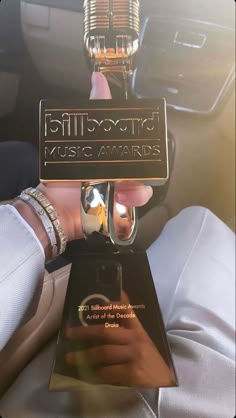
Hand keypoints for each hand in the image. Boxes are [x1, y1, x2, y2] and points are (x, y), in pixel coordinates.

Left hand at [14, 73, 152, 256]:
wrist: (57, 206)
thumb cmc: (66, 172)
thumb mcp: (82, 136)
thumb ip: (95, 109)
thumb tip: (98, 77)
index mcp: (113, 150)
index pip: (136, 142)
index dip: (144, 141)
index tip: (146, 140)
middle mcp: (121, 167)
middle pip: (145, 162)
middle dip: (142, 164)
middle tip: (127, 168)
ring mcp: (124, 186)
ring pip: (145, 181)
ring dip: (137, 184)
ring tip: (120, 187)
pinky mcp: (124, 203)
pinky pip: (139, 198)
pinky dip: (134, 198)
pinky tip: (121, 198)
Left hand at [65, 291, 174, 386]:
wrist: (165, 380)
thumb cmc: (150, 359)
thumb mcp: (142, 340)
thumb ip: (128, 329)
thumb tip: (107, 319)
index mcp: (137, 330)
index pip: (125, 311)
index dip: (110, 306)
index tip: (94, 307)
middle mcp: (135, 340)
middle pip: (105, 332)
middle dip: (84, 332)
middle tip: (70, 334)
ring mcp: (133, 356)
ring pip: (103, 352)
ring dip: (84, 355)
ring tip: (70, 358)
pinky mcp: (132, 373)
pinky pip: (107, 372)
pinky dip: (94, 374)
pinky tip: (86, 375)